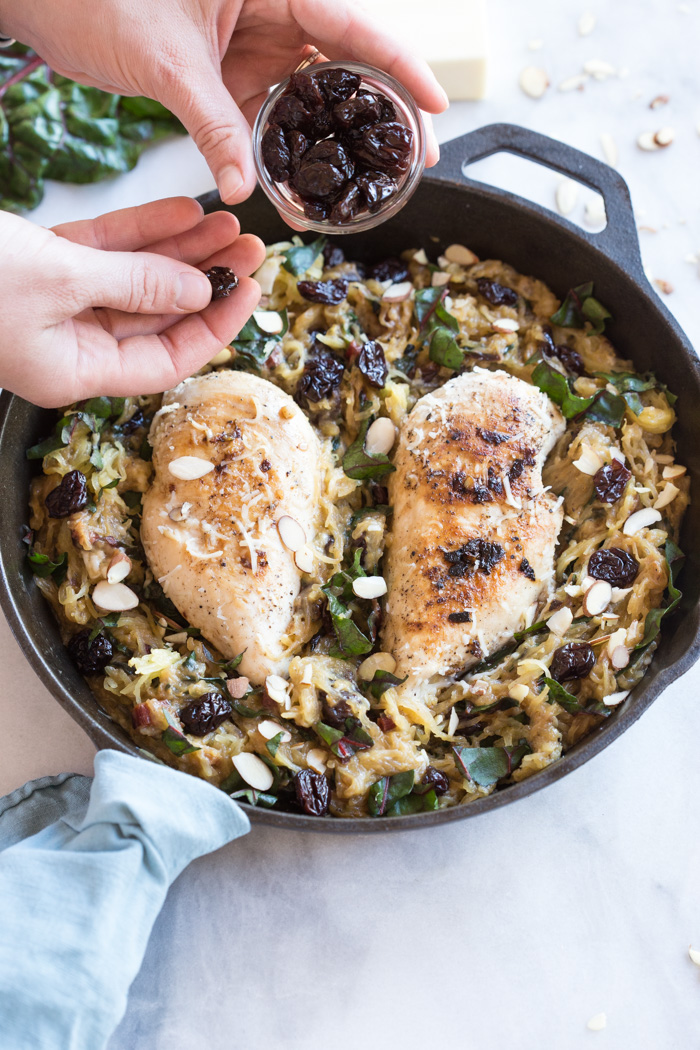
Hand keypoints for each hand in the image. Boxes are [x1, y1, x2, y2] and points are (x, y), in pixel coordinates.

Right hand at [0, 198, 264, 406]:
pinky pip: (104, 253)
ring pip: (135, 279)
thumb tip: (198, 288)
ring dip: (182, 251)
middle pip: (157, 315)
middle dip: (206, 281)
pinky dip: (140, 232)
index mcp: (73, 370)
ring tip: (230, 228)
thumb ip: (133, 282)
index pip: (164, 360)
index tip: (249, 294)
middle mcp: (69, 343)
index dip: (213, 329)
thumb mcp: (57, 278)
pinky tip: (182, 213)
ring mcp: (54, 305)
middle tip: (252, 251)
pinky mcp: (40, 268)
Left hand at [3, 0, 447, 202]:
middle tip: (416, 157)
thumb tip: (245, 187)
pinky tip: (301, 188)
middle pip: (346, 61)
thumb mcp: (167, 61)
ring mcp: (252, 44)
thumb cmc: (98, 0)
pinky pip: (269, 116)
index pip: (350, 21)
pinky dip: (285, 152)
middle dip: (381, 113)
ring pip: (312, 96)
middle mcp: (269, 9)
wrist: (50, 6)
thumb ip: (212, 123)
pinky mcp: (230, 74)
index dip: (399, 65)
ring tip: (368, 184)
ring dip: (336, 143)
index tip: (436, 103)